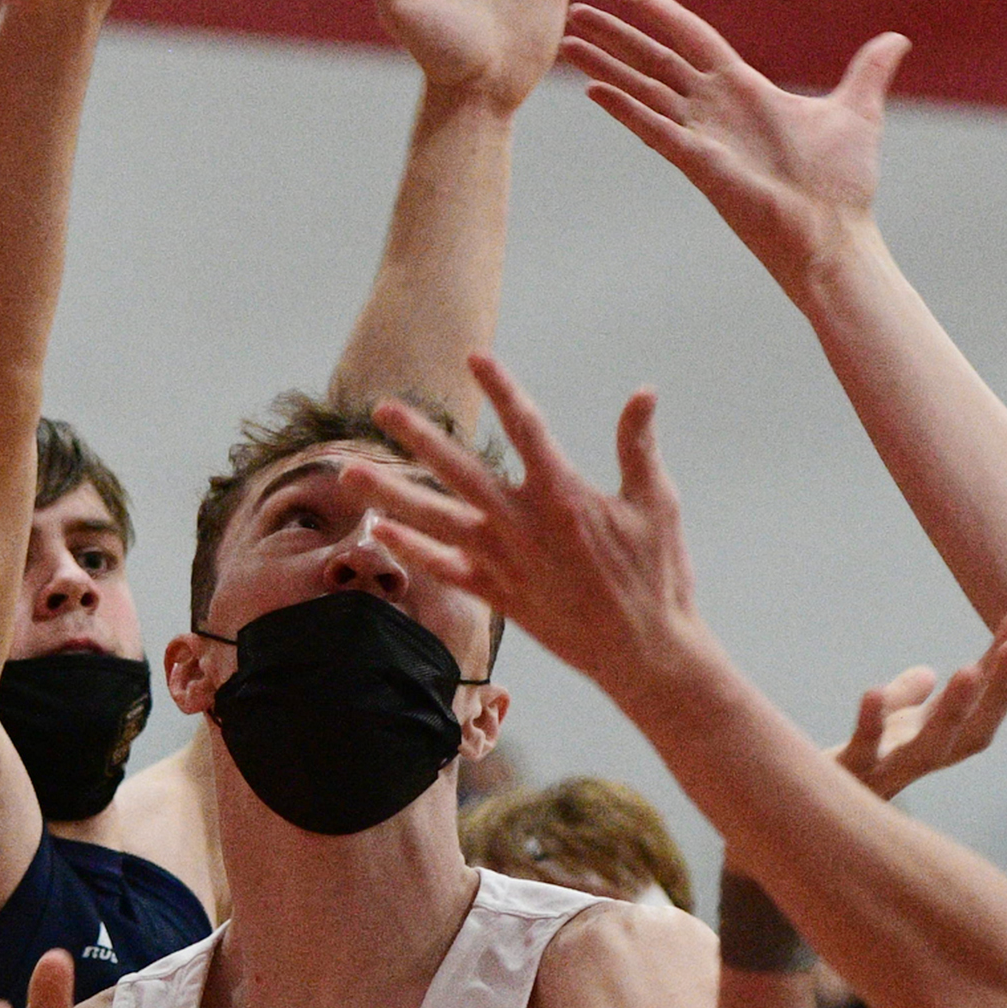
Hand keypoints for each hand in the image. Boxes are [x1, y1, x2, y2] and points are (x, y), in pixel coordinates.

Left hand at [342, 352, 710, 714]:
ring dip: (388, 494)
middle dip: (418, 437)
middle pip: (459, 471)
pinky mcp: (499, 595)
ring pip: (435, 520)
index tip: (476, 356)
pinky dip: (410, 550)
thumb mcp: (657, 504)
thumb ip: (638, 446)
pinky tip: (380, 529)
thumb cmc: (658, 576)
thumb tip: (644, 392)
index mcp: (564, 495)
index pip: (526, 428)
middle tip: (382, 408)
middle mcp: (524, 524)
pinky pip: (443, 568)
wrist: (643, 652)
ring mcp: (505, 561)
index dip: (501, 388)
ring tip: (348, 472)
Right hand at [561, 0, 909, 290]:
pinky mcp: (699, 163)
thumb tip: (897, 38)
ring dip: (604, 67)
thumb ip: (869, 71)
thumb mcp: (857, 111)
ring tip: (565, 44)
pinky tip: (592, 90)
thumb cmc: (844, 183)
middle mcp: (717, 111)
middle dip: (615, 40)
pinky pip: (653, 128)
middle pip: (655, 63)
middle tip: (574, 14)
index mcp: (747, 92)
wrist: (836, 233)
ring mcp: (703, 136)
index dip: (668, 18)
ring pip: (643, 90)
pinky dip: (624, 108)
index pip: (696, 43)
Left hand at [836, 612, 1006, 800]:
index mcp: (936, 740)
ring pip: (930, 748)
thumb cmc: (854, 767)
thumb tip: (927, 673)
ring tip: (968, 671)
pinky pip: (861, 751)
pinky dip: (869, 724)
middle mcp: (922, 760)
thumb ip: (908, 697)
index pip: (982, 703)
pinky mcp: (849, 776)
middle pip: (973, 731)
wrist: (803, 815)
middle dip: (998, 690)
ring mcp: (888, 772)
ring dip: (953, 710)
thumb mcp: (888, 726)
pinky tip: (873, 692)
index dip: (1006, 668)